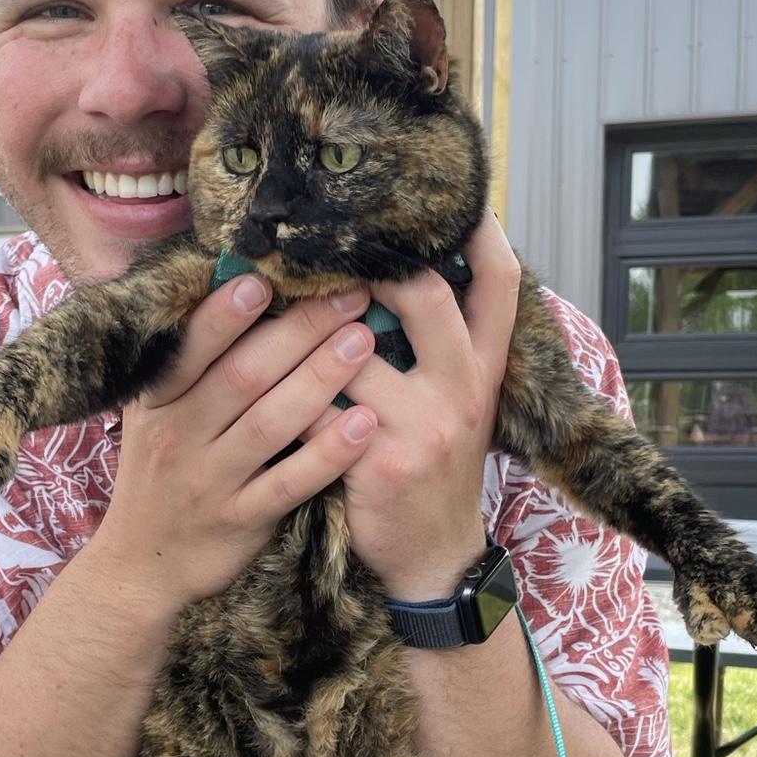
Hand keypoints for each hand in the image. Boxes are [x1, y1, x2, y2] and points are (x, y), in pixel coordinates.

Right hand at [90, 274, 379, 606]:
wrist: (141, 564)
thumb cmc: (160, 471)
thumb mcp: (152, 414)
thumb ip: (185, 361)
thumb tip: (230, 282)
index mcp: (157, 401)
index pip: (191, 348)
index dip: (226, 313)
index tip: (267, 278)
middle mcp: (178, 437)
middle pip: (243, 376)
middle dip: (299, 332)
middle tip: (349, 296)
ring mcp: (209, 482)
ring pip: (270, 424)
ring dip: (320, 379)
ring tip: (363, 342)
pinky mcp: (240, 521)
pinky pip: (290, 483)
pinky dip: (327, 454)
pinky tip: (365, 425)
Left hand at [309, 212, 520, 598]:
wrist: (434, 559)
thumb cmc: (433, 470)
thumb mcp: (458, 406)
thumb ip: (439, 349)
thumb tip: (397, 277)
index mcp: (483, 369)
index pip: (498, 284)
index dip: (480, 233)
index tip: (450, 197)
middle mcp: (464, 388)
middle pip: (427, 297)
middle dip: (374, 267)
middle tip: (327, 246)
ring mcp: (426, 425)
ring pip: (355, 350)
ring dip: (309, 331)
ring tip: (272, 302)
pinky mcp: (381, 461)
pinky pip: (320, 410)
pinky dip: (287, 396)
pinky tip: (258, 386)